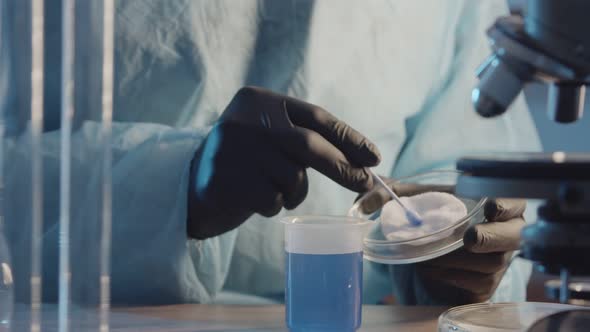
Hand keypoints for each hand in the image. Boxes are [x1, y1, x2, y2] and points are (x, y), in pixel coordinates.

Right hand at [187, 86, 380, 238]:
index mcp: (259, 100)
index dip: (349, 137)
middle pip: (309, 145)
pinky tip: (253, 198)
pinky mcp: (227, 181)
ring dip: (294, 191)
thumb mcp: (270, 136)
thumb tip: (362, 160)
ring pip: (293, 178)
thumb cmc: (244, 161)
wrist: (191, 185)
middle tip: (364, 182)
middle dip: (342, 166)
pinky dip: (273, 204)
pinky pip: (273, 200)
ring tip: (272, 189)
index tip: (373, 157)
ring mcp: (234, 150)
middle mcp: (245, 119)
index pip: (316, 116)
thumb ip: (304, 138)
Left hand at [356, 177, 525, 303]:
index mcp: (495, 204)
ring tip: (428, 254)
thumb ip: (388, 192)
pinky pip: (476, 284)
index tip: (491, 205)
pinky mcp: (485, 286)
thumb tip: (362, 201)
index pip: (515, 202)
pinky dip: (450, 276)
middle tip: (470, 238)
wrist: (426, 254)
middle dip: (493, 238)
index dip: (508, 204)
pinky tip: (429, 268)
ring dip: (458, 259)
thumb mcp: (411, 199)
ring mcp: (497, 262)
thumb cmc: (429, 217)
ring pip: (490, 264)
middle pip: (514, 238)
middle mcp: (504, 234)